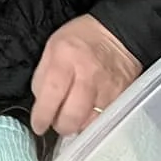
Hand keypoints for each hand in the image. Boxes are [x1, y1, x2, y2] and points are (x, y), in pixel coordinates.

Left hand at [29, 14, 141, 136]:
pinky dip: (94, 122)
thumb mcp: (53, 47)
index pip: (52, 92)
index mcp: (66, 57)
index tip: (38, 125)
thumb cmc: (81, 39)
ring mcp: (108, 89)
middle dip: (61, 125)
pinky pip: (105, 120)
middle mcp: (88, 74)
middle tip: (57, 122)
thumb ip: (43, 76)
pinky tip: (89, 115)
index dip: (43, 114)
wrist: (119, 34)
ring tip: (73, 118)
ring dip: (79, 126)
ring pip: (90, 123)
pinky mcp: (122, 98)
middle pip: (73, 115)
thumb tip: (41, 104)